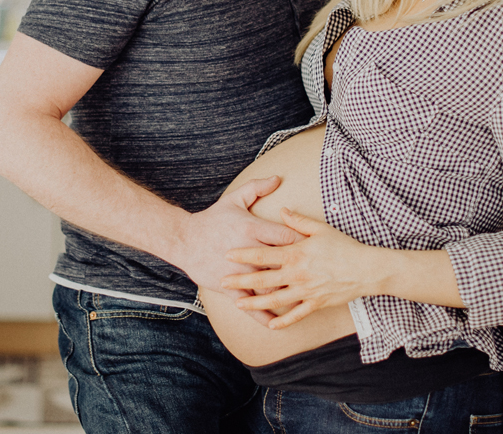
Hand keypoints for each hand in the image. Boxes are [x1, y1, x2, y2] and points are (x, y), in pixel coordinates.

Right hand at [174, 177, 302, 320]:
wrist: (183, 240)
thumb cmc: (212, 219)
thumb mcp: (234, 199)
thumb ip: (257, 188)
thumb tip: (277, 179)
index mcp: (252, 229)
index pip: (287, 236)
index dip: (304, 242)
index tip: (316, 247)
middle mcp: (248, 252)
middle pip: (283, 263)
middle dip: (301, 269)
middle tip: (318, 274)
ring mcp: (239, 273)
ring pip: (270, 286)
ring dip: (287, 292)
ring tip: (305, 297)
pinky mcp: (229, 288)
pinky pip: (250, 305)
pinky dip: (264, 315)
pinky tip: (278, 323)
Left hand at [221, 208, 380, 328]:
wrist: (367, 269)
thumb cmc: (344, 247)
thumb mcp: (321, 229)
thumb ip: (299, 221)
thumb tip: (283, 210)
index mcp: (296, 253)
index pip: (264, 254)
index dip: (244, 255)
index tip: (227, 254)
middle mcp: (297, 273)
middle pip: (263, 278)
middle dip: (241, 281)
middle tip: (223, 282)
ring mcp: (306, 290)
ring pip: (275, 299)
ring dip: (255, 302)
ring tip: (238, 304)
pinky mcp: (316, 303)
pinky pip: (296, 314)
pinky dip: (283, 320)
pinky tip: (270, 324)